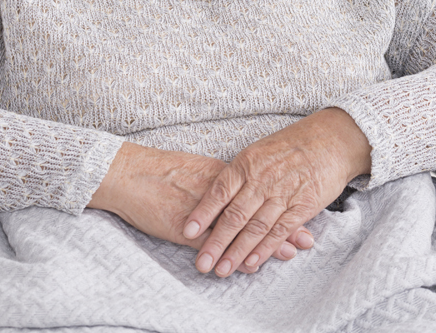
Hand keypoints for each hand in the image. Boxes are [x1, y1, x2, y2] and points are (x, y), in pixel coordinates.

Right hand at [88, 144, 312, 271]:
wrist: (130, 174)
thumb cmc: (161, 172)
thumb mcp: (198, 170)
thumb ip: (222, 181)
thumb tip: (242, 189)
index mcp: (223, 174)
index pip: (260, 191)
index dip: (283, 204)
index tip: (304, 213)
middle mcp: (219, 191)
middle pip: (258, 209)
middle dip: (283, 226)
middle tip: (306, 240)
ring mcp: (204, 209)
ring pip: (242, 227)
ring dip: (265, 243)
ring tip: (287, 254)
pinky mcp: (187, 226)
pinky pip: (217, 243)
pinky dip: (233, 253)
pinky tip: (247, 265)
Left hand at [183, 109, 370, 276]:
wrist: (331, 140)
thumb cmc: (291, 145)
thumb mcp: (259, 151)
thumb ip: (239, 174)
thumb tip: (215, 197)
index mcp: (247, 163)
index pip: (219, 191)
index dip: (202, 213)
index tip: (187, 232)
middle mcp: (262, 179)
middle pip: (235, 215)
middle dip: (216, 242)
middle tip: (202, 263)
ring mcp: (283, 193)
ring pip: (256, 227)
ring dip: (237, 251)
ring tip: (222, 270)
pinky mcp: (303, 205)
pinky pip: (280, 230)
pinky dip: (265, 248)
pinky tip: (252, 262)